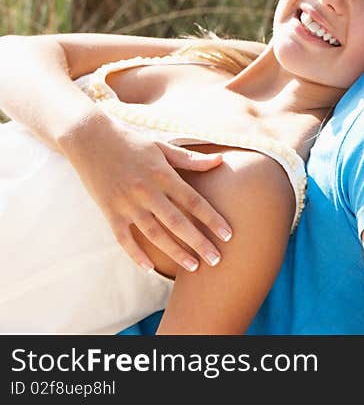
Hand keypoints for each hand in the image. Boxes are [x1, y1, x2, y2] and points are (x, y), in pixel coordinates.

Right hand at [59, 113, 231, 272]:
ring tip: (193, 266)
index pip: (194, 201)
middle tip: (216, 259)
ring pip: (154, 234)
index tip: (228, 235)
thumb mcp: (163, 147)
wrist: (90, 139)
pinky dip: (136, 254)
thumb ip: (191, 159)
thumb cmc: (132, 143)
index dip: (212, 219)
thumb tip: (220, 160)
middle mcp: (146, 191)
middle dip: (198, 242)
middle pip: (177, 222)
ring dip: (175, 252)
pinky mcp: (109, 211)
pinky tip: (150, 267)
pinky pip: (123, 238)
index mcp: (163, 174)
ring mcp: (126, 203)